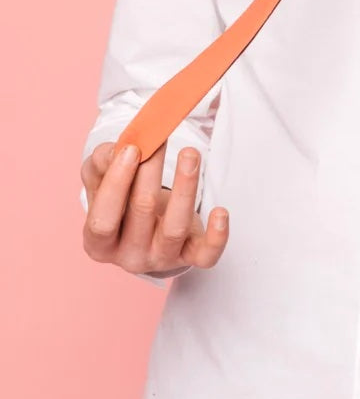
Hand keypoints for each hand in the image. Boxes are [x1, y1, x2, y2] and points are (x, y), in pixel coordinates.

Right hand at [81, 140, 228, 275]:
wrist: (146, 225)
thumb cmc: (121, 199)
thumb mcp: (101, 179)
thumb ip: (102, 162)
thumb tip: (121, 150)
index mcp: (98, 243)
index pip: (103, 220)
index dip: (117, 184)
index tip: (133, 149)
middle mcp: (129, 257)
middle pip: (142, 212)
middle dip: (151, 172)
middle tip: (160, 140)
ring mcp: (161, 258)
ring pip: (175, 228)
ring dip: (185, 188)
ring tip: (190, 154)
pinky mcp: (190, 256)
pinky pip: (206, 256)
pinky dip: (217, 236)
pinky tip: (220, 211)